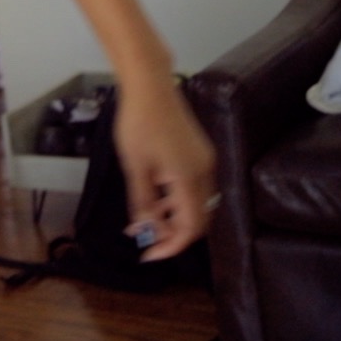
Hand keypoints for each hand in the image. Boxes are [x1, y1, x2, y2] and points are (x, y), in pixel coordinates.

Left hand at [113, 77, 217, 261]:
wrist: (150, 85)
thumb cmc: (138, 123)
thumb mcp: (135, 167)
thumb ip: (143, 201)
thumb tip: (145, 229)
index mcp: (190, 178)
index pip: (191, 227)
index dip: (172, 245)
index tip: (150, 254)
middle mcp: (205, 172)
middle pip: (197, 218)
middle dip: (172, 234)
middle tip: (146, 241)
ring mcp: (205, 161)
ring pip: (195, 202)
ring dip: (172, 216)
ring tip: (144, 222)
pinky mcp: (199, 153)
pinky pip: (193, 186)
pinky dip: (176, 199)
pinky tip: (155, 200)